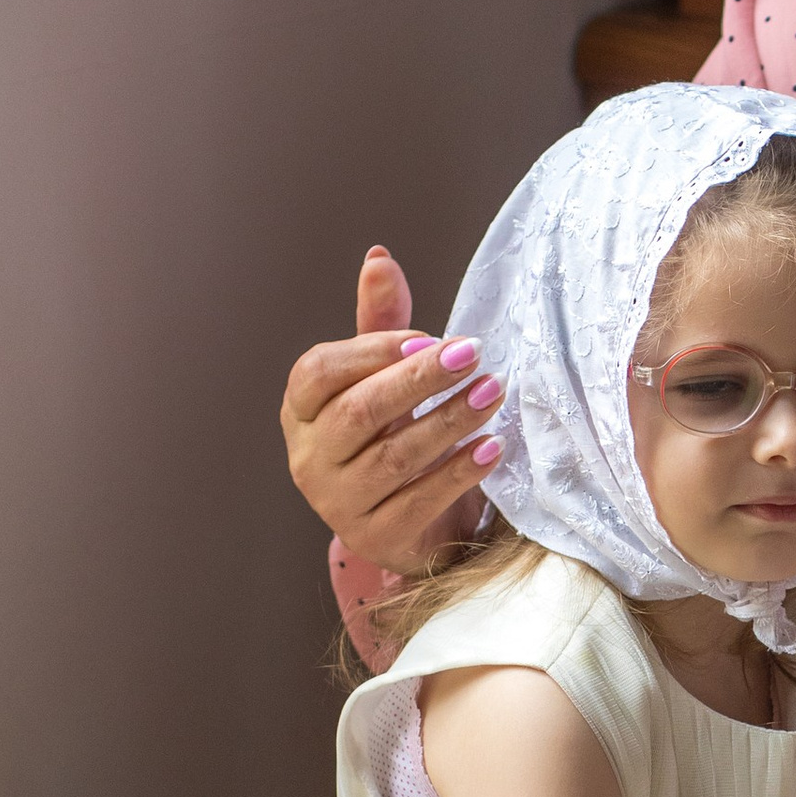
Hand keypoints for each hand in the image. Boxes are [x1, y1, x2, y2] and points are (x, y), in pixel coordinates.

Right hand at [282, 247, 496, 575]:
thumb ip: (381, 324)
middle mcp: (309, 457)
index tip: (430, 337)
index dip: (372, 351)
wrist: (413, 523)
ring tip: (494, 392)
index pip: (320, 372)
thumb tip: (379, 258)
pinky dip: (457, 473)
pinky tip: (492, 447)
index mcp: (301, 409)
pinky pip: (418, 502)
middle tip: (474, 353)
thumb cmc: (393, 434)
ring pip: (393, 457)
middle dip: (420, 380)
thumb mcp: (383, 379)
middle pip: (360, 412)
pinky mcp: (375, 538)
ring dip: (448, 421)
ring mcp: (338, 503)